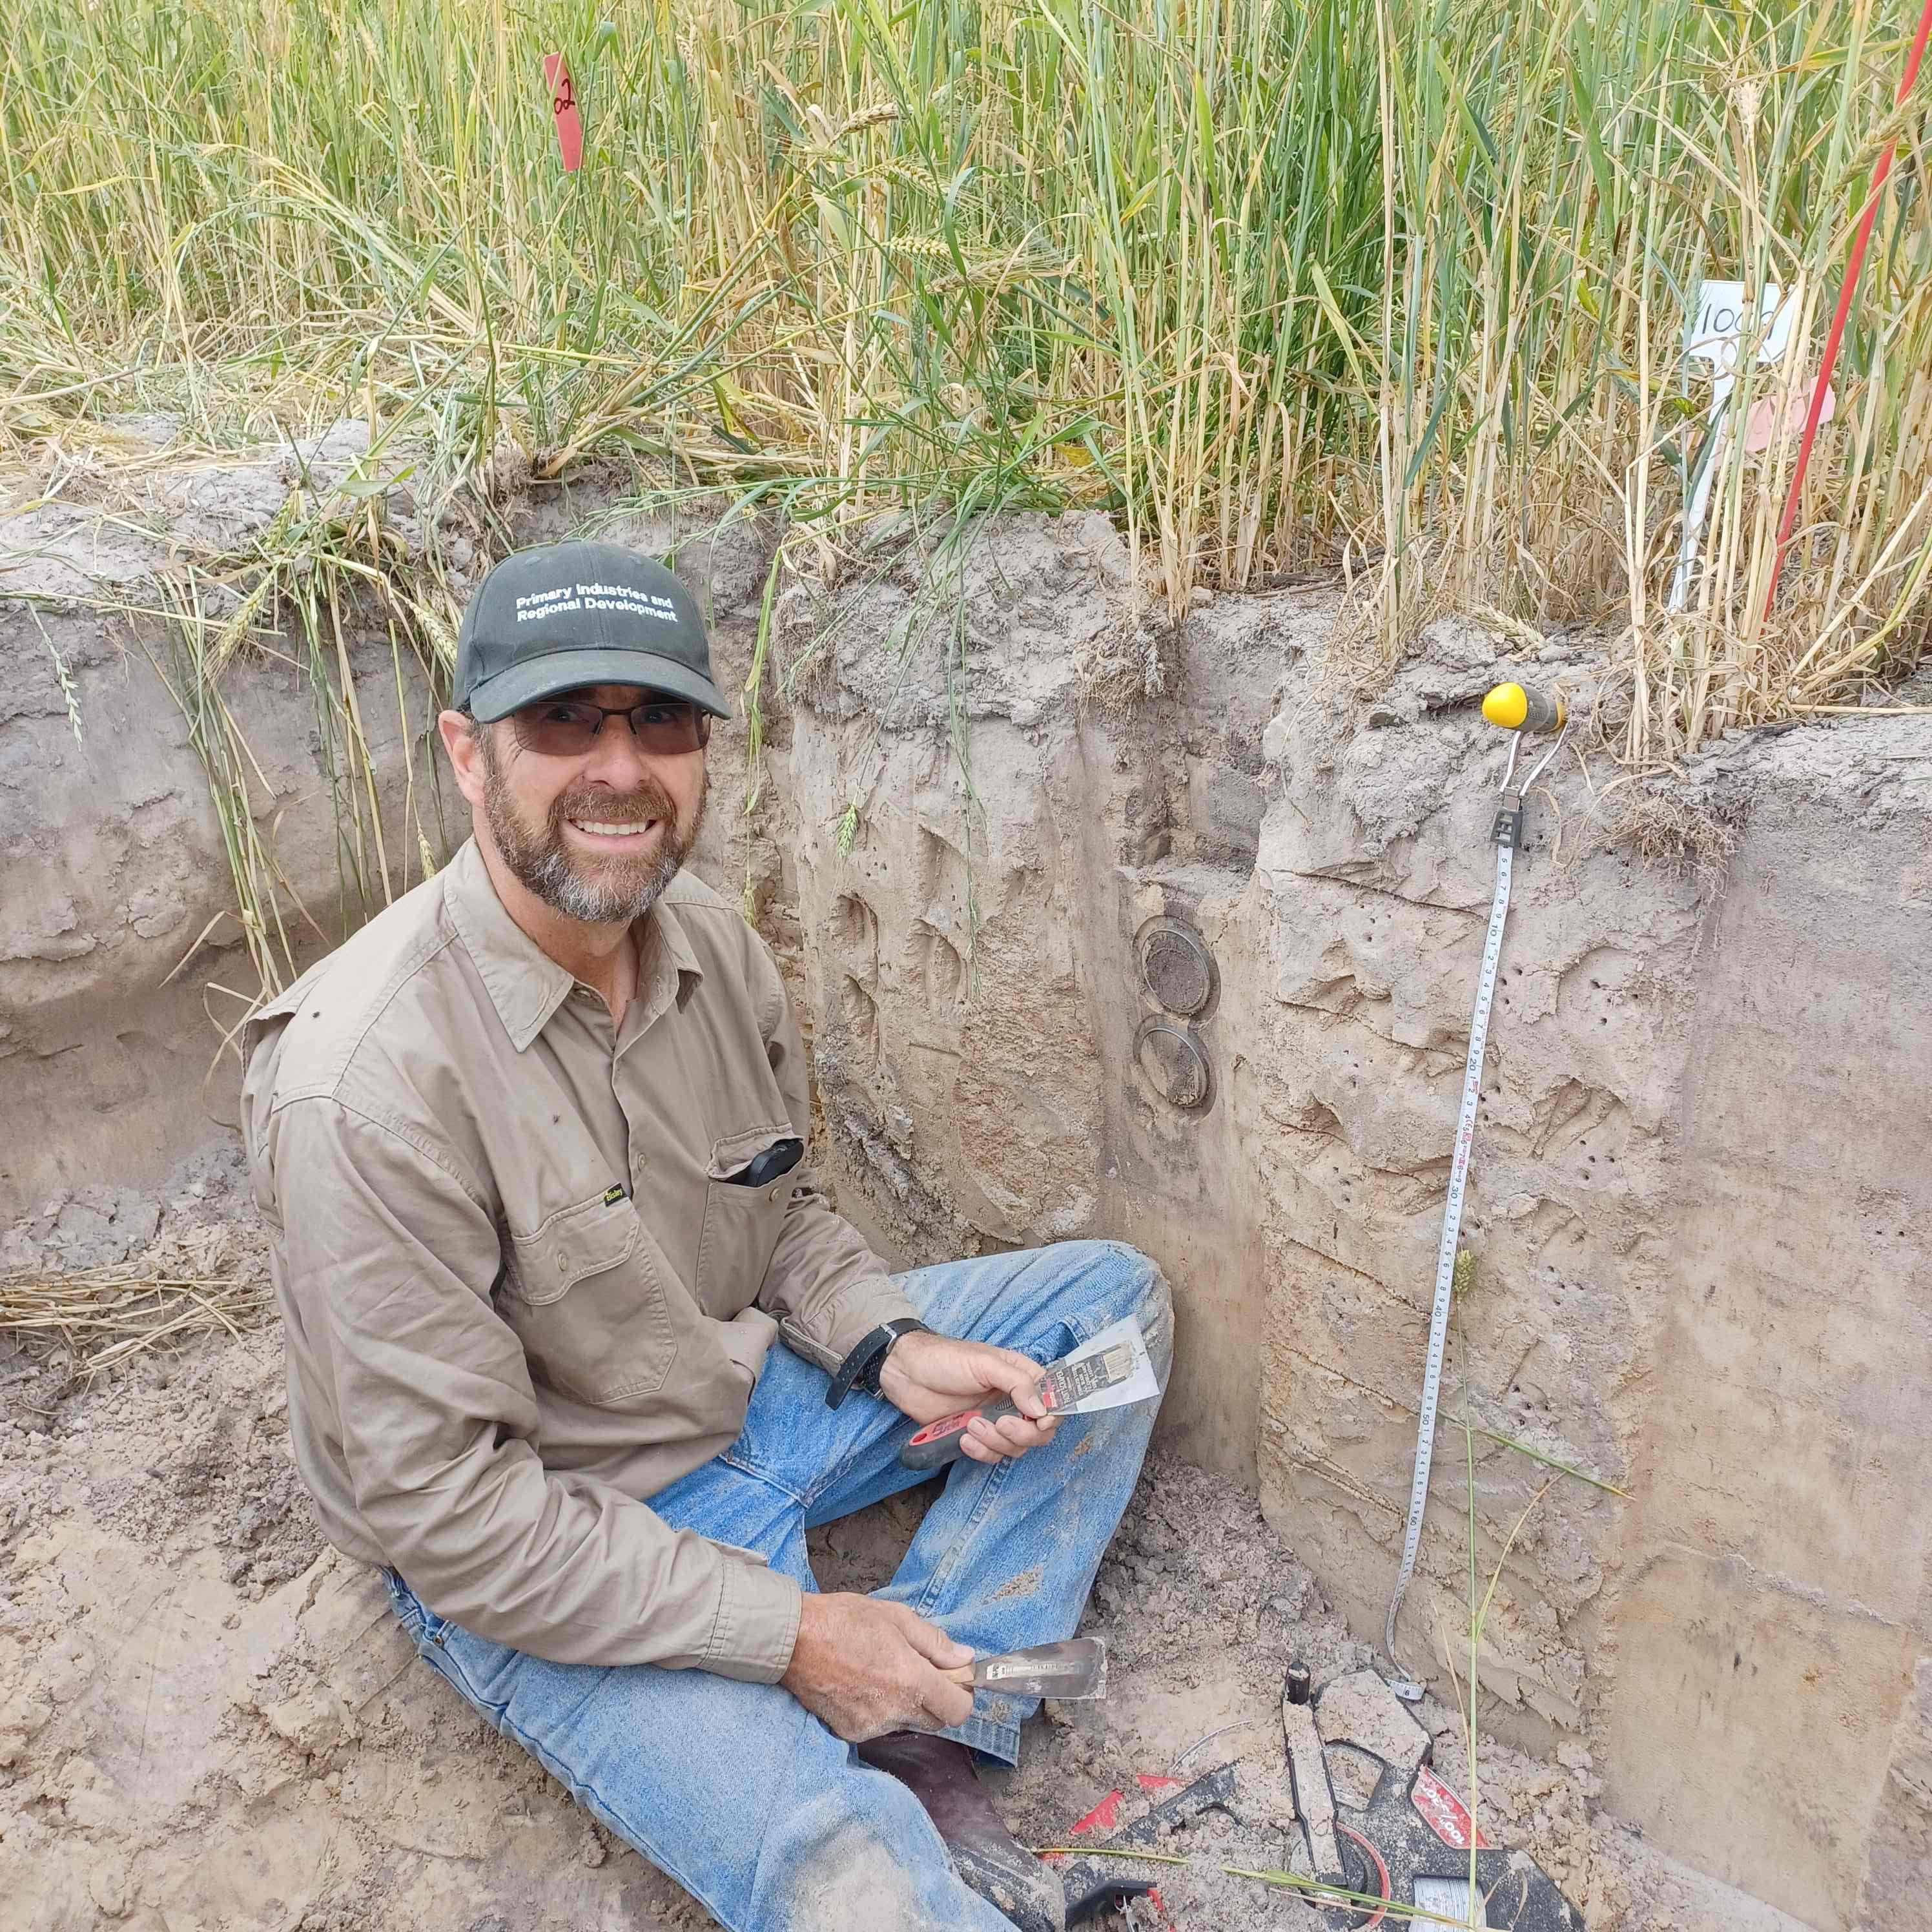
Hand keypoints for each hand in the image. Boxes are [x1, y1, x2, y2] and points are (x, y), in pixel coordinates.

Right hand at [780, 1591, 974, 1741]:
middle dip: (936, 1699)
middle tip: (919, 1669)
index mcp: (911, 1680)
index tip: (954, 1678)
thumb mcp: (896, 1617)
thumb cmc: (844, 1620)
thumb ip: (935, 1643)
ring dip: (907, 1704)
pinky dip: (880, 1710)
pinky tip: (864, 1685)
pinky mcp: (851, 1733)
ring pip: (907, 1723)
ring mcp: (872, 1726)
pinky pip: (880, 1727)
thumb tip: (965, 1659)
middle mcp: (895, 1710)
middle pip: (936, 1720)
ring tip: (883, 1671)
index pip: (958, 1711)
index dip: (962, 1694)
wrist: (793, 1640)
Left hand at [877, 1330, 1059, 1462]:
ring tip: (971, 1425)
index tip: (1040, 1421)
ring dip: (996, 1442)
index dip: (1053, 1414)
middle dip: (1023, 1433)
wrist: (906, 1373)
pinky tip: (964, 1439)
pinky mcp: (975, 1437)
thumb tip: (1042, 1409)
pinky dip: (981, 1452)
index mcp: (1021, 1376)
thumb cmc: (945, 1359)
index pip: (1053, 1399)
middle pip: (1039, 1431)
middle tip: (1001, 1424)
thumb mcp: (985, 1362)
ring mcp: (995, 1420)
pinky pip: (991, 1455)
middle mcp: (1013, 1400)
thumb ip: (1017, 1383)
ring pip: (1015, 1446)